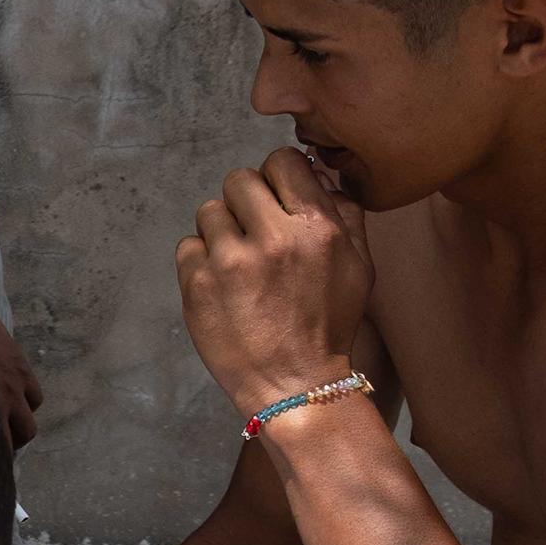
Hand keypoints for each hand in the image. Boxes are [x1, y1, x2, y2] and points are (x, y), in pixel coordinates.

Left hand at [178, 149, 373, 417]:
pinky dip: (200, 260)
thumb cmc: (328, 324)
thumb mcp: (358, 265)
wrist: (295, 383)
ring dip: (221, 229)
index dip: (277, 176)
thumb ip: (344, 213)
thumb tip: (318, 175)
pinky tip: (221, 283)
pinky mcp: (197, 284)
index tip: (275, 198)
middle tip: (254, 231)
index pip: (282, 161)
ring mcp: (229, 260)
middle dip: (246, 201)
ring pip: (209, 210)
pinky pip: (187, 245)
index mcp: (315, 227)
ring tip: (238, 261)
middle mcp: (272, 237)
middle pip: (239, 179)